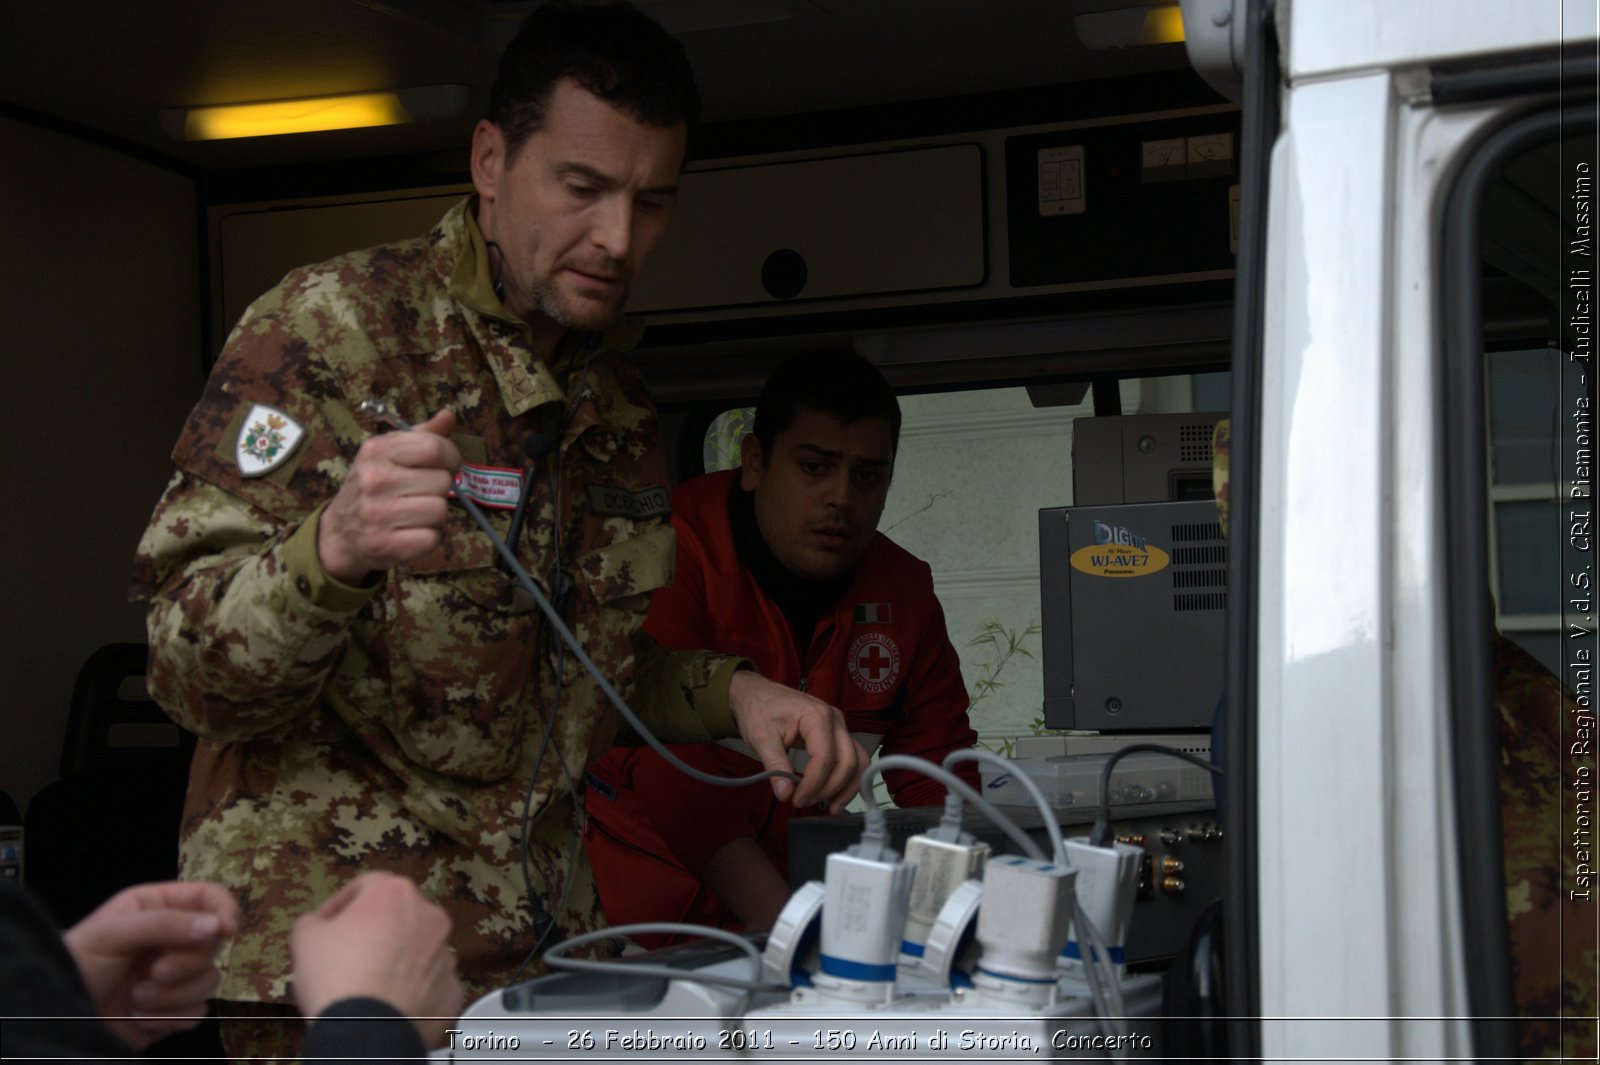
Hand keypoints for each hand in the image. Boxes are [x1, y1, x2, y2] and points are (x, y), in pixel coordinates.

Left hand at [61, 881, 238, 1050]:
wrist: (55, 1019)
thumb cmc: (76, 964)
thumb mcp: (113, 934)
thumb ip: (165, 924)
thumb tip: (217, 927)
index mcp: (158, 908)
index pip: (209, 897)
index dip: (224, 910)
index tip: (226, 930)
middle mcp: (171, 939)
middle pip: (213, 944)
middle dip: (185, 963)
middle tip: (154, 972)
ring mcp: (174, 976)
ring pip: (210, 980)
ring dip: (174, 995)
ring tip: (137, 998)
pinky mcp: (173, 1011)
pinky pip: (197, 1012)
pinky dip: (170, 1018)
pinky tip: (141, 1017)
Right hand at [290, 871, 462, 1048]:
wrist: (367, 1032)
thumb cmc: (335, 975)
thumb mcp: (304, 938)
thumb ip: (313, 921)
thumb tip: (318, 924)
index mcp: (396, 893)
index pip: (365, 887)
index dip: (339, 905)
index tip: (324, 926)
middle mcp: (430, 916)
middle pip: (397, 917)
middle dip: (373, 931)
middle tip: (346, 955)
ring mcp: (446, 954)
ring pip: (417, 951)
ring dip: (396, 960)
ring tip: (368, 984)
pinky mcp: (452, 990)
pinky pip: (430, 984)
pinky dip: (413, 991)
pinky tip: (390, 1005)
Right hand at [318, 409, 461, 582]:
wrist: (340, 533)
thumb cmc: (372, 487)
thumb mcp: (389, 453)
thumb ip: (422, 435)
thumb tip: (449, 415)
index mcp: (376, 450)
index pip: (434, 447)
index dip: (450, 457)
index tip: (444, 465)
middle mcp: (374, 480)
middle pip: (442, 481)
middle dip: (438, 488)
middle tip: (419, 493)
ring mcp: (377, 514)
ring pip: (440, 510)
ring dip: (435, 514)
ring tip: (415, 513)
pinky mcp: (385, 545)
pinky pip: (432, 538)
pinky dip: (428, 538)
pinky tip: (411, 532)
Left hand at [727, 670, 867, 812]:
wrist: (757, 694)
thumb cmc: (758, 710)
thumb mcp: (760, 738)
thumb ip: (775, 766)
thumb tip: (785, 794)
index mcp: (816, 716)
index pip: (825, 757)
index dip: (814, 784)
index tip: (796, 799)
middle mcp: (835, 720)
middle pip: (848, 761)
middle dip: (830, 788)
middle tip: (805, 802)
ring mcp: (840, 726)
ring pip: (857, 762)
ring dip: (846, 787)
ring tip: (829, 808)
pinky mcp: (838, 735)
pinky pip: (852, 759)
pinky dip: (847, 779)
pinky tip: (836, 796)